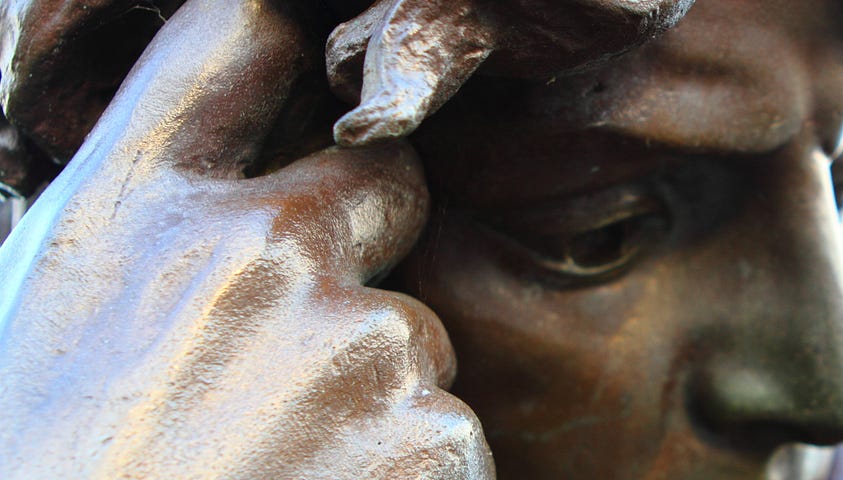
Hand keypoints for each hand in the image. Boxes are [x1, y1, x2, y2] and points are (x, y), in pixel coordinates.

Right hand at [0, 2, 490, 477]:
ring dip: (372, 393)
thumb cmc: (43, 471)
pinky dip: (404, 476)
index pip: (234, 42)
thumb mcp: (41, 326)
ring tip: (276, 475)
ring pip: (414, 337)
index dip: (280, 49)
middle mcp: (256, 252)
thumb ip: (142, 241)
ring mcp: (357, 344)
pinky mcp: (433, 439)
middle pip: (386, 179)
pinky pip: (445, 434)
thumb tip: (216, 195)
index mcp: (132, 212)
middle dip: (368, 236)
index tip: (302, 75)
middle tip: (306, 335)